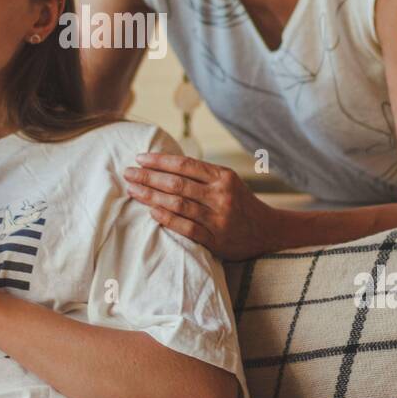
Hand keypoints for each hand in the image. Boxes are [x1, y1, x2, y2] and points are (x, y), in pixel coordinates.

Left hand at [123, 153, 275, 261]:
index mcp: (223, 177)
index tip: (139, 157)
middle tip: (128, 173)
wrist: (268, 230)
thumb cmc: (240, 202)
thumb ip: (201, 174)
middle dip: (149, 177)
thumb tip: (164, 164)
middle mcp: (221, 195)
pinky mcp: (216, 239)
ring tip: (132, 190)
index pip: (185, 165)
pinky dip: (167, 219)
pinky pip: (186, 228)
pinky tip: (151, 212)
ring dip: (151, 197)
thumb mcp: (227, 181)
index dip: (159, 160)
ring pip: (178, 205)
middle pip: (177, 183)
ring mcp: (218, 218)